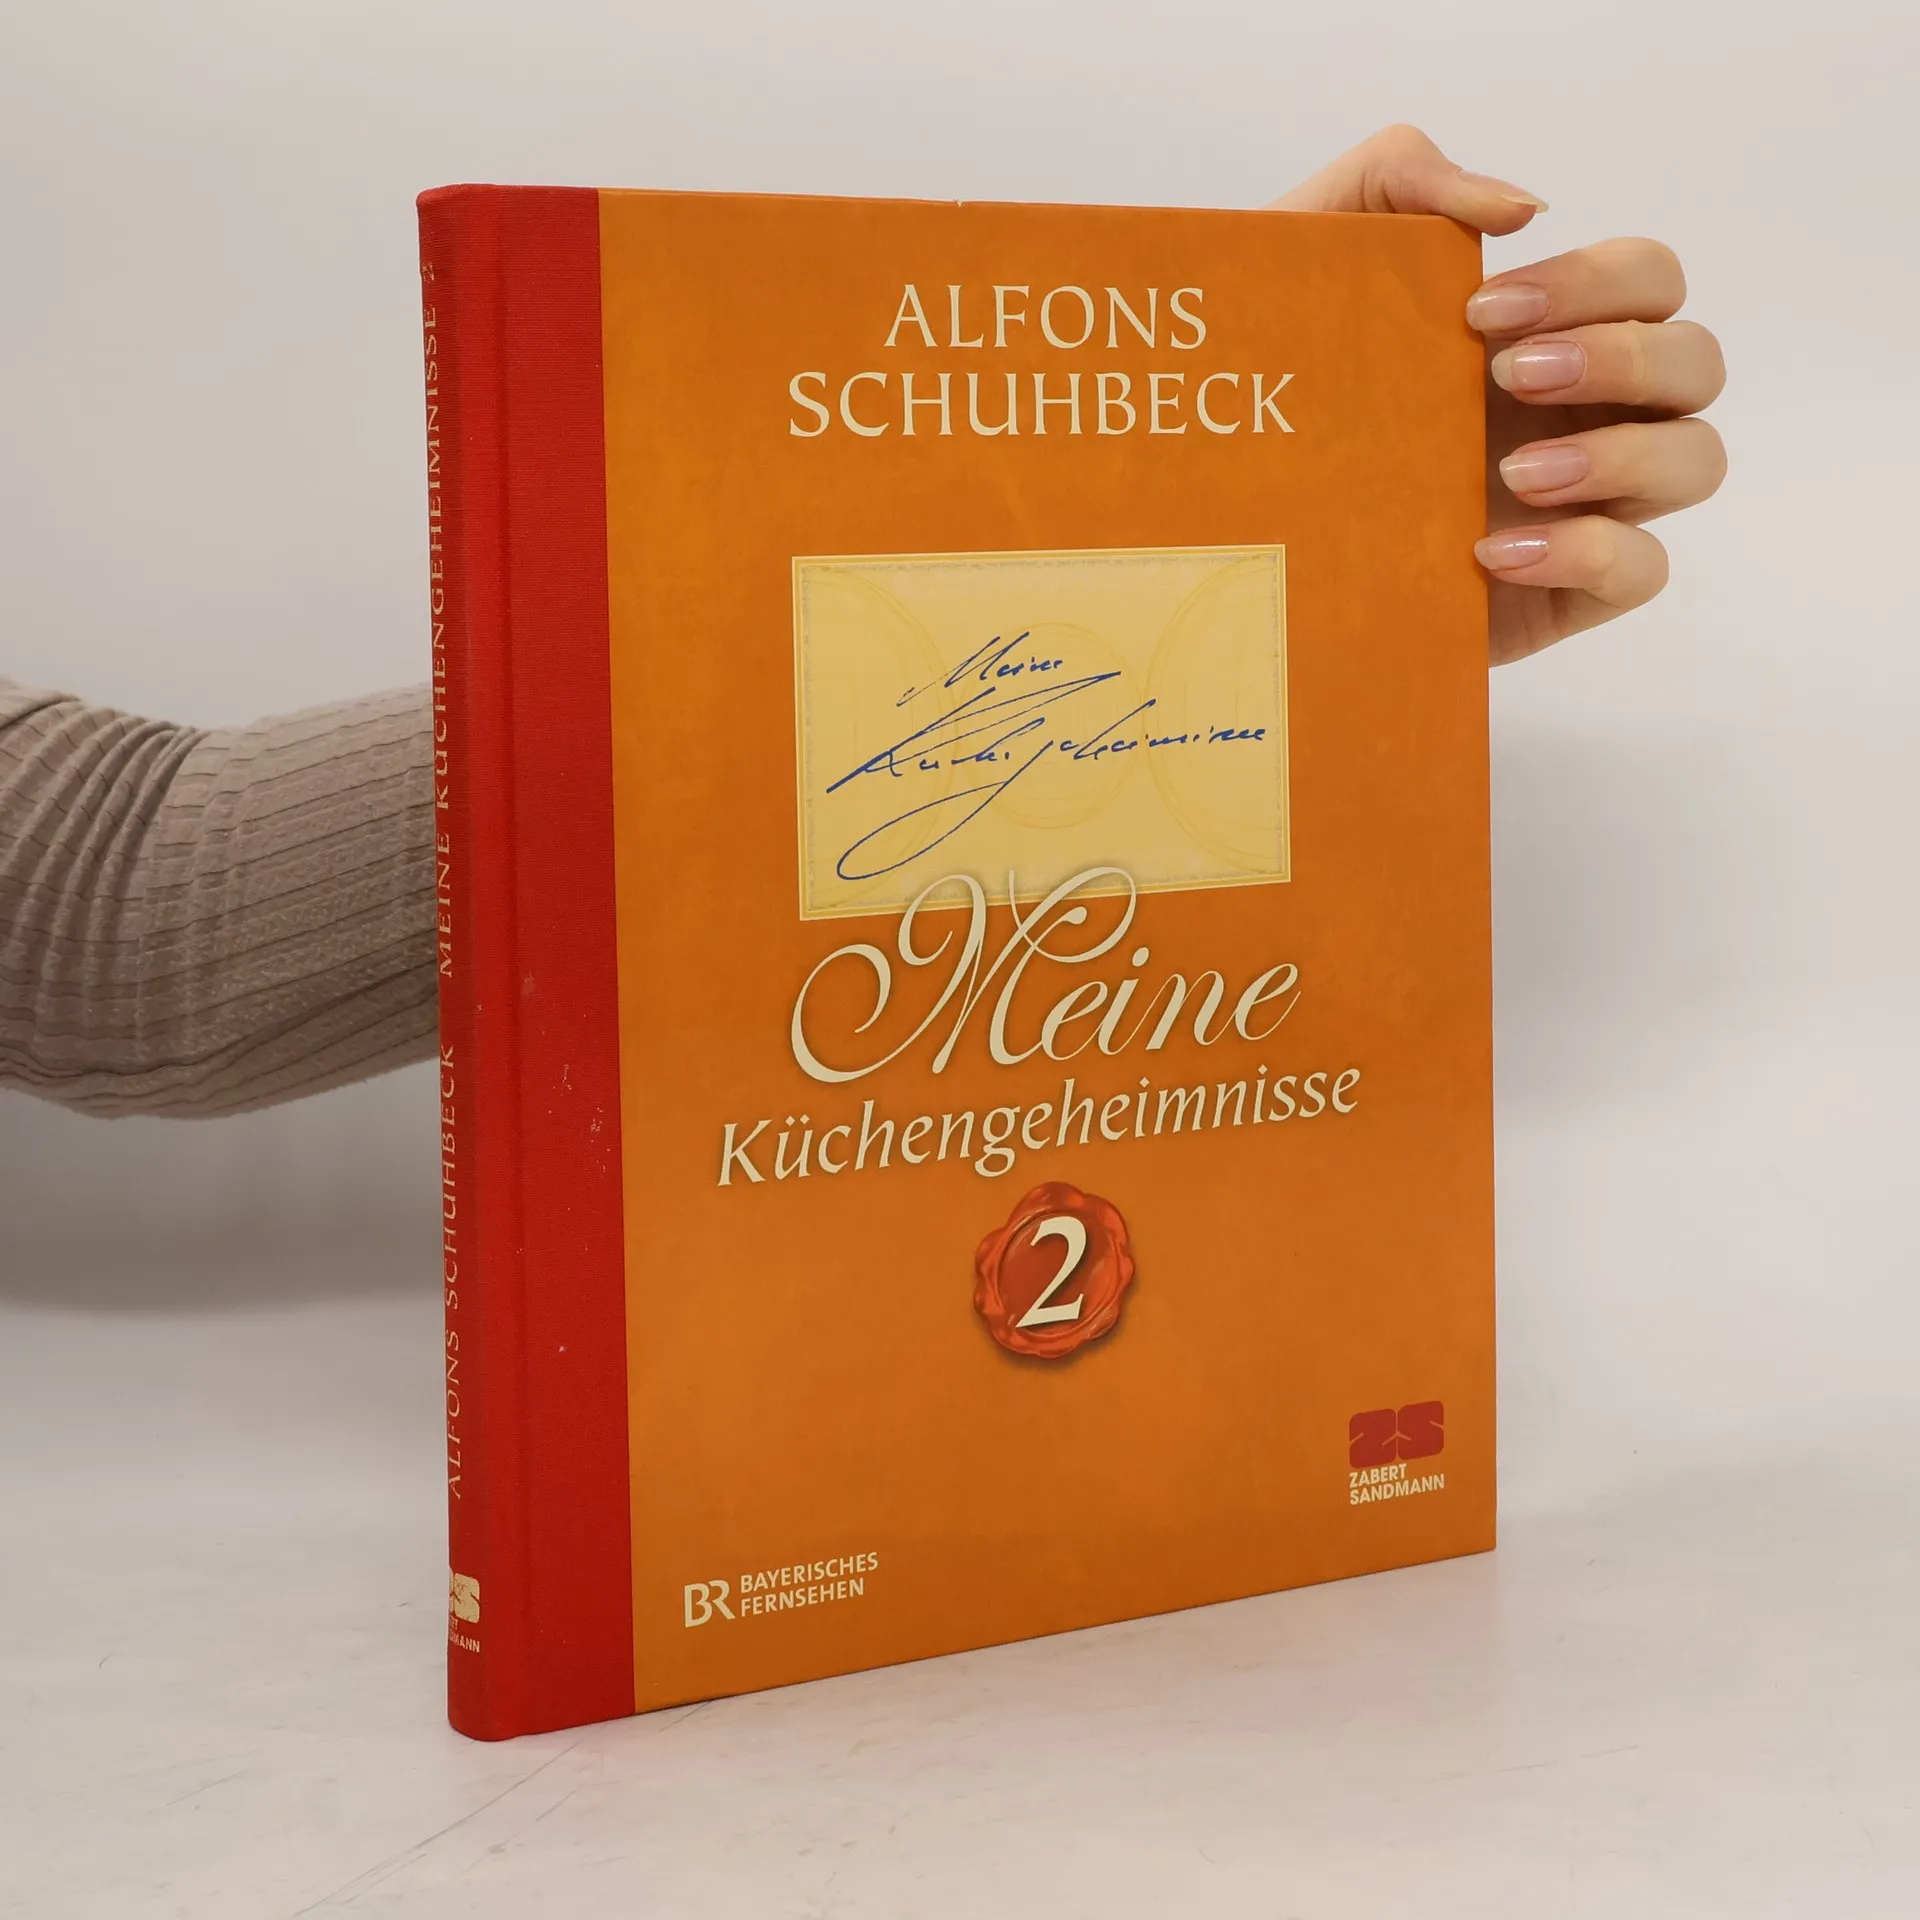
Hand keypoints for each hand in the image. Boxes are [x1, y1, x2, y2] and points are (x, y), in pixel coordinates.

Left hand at [1272, 126, 1725, 664]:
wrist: (1226, 517)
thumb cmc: (1283, 386)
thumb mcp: (1310, 253)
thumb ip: (1401, 180)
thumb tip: (1523, 208)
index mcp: (1553, 334)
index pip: (1649, 280)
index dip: (1597, 283)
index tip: (1483, 311)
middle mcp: (1586, 412)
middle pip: (1695, 362)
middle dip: (1621, 358)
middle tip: (1505, 378)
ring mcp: (1584, 503)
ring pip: (1695, 461)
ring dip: (1622, 455)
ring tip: (1518, 471)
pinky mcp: (1563, 592)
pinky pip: (1642, 569)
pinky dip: (1588, 552)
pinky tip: (1496, 551)